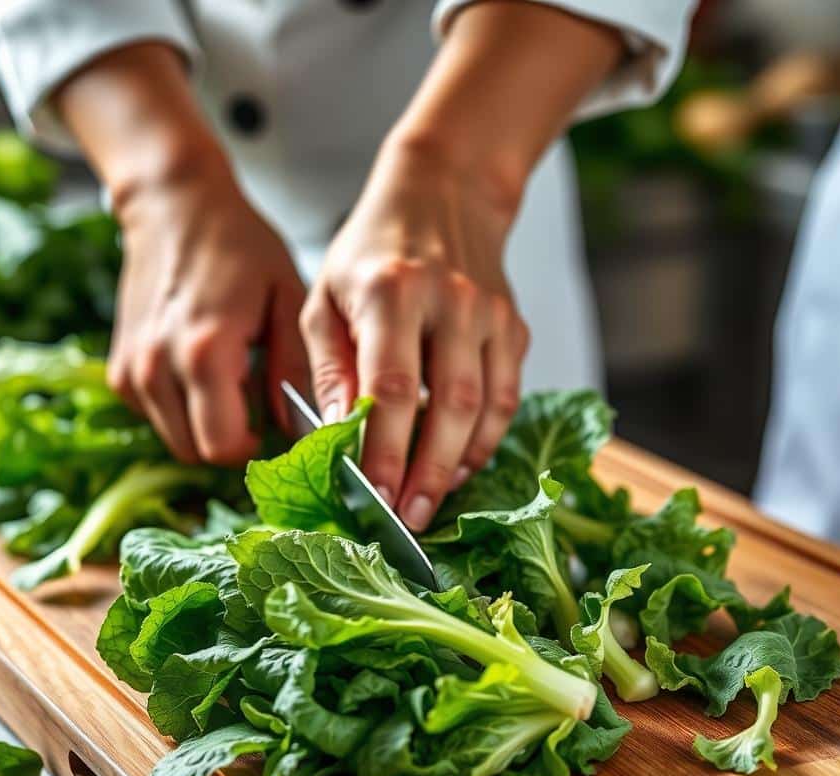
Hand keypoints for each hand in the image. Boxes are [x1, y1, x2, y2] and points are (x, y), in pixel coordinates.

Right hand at [109, 174, 308, 463]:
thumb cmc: (238, 244)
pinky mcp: (119, 370)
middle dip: (230, 442)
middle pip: (196, 453)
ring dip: (204, 427)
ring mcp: (132, 370)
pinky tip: (200, 373)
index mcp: (206, 352)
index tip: (270, 428)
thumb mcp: (287, 298)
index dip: (254, 449)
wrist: (174, 204)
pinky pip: (154, 417)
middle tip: (254, 408)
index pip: (224, 447)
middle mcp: (159, 367)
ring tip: (229, 383)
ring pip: (174, 441)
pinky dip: (179, 410)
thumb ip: (293, 368)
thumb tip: (296, 427)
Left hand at [301, 143, 527, 530]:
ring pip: (485, 408)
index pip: (391, 386)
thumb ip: (330, 369)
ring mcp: (490, 314)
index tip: (373, 496)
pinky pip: (507, 397)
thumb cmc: (371, 250)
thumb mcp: (325, 298)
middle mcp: (449, 301)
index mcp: (390, 291)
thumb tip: (339, 436)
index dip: (385, 449)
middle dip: (427, 472)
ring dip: (458, 465)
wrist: (444, 192)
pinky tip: (460, 466)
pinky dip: (486, 440)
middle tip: (408, 519)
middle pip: (447, 406)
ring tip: (431, 503)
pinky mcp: (513, 327)